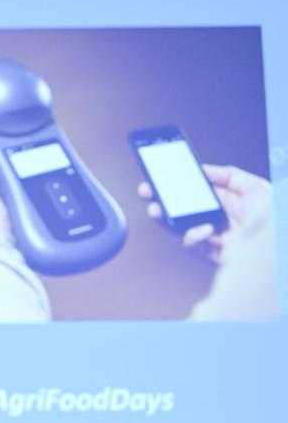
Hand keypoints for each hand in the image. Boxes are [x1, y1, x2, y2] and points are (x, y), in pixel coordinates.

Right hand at [138, 164, 271, 262]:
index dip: (179, 183)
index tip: (162, 176)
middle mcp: (220, 218)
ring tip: (157, 210)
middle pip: (184, 208)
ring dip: (167, 218)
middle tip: (148, 191)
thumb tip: (203, 168)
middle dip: (163, 199)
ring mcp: (214, 236)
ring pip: (181, 226)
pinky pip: (192, 244)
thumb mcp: (255, 187)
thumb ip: (228, 174)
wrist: (277, 247)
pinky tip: (202, 229)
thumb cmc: (275, 218)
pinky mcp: (212, 253)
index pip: (198, 190)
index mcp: (229, 201)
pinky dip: (192, 236)